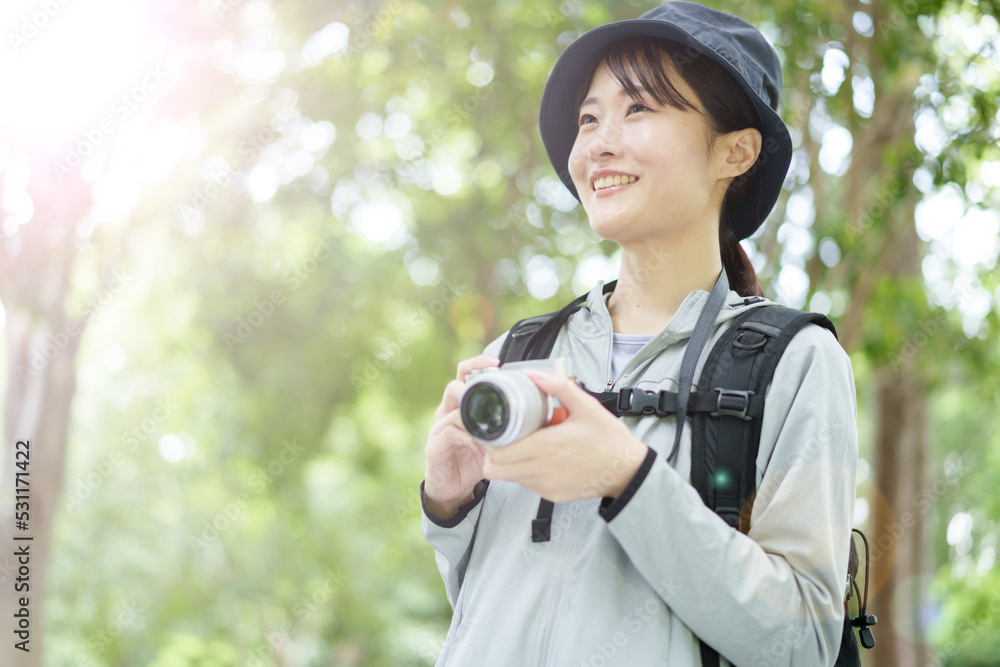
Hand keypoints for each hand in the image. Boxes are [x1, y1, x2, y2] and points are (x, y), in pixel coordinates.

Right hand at [423, 355, 498, 516]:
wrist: (453, 488)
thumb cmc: (473, 459)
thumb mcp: (493, 439)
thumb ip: (507, 426)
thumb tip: (536, 415)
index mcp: (461, 406)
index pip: (464, 376)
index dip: (477, 364)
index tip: (496, 361)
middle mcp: (447, 413)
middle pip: (453, 387)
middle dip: (471, 385)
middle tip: (491, 390)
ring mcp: (438, 429)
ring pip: (451, 410)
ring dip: (472, 415)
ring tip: (490, 423)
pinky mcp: (434, 446)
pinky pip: (449, 433)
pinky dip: (467, 437)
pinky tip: (480, 446)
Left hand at [481, 371, 648, 502]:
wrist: (628, 470)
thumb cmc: (609, 439)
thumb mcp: (587, 406)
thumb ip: (559, 387)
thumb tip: (534, 374)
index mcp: (548, 446)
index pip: (499, 452)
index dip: (489, 441)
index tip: (493, 428)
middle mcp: (543, 470)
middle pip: (496, 468)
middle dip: (492, 452)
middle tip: (499, 436)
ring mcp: (546, 486)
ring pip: (509, 478)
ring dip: (507, 463)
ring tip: (517, 445)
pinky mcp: (552, 495)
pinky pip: (526, 485)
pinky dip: (523, 472)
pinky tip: (536, 458)